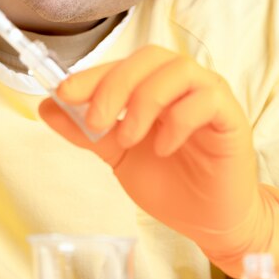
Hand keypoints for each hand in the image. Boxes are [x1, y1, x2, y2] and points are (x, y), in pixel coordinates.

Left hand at [40, 45, 275, 276]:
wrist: (207, 221)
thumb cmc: (168, 182)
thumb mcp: (118, 155)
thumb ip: (87, 131)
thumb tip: (47, 107)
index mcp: (153, 86)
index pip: (121, 65)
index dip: (91, 75)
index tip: (64, 93)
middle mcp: (181, 83)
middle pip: (149, 57)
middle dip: (115, 85)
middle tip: (96, 122)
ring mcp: (209, 95)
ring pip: (178, 70)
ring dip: (145, 101)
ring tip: (129, 138)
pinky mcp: (230, 116)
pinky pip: (206, 99)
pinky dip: (178, 120)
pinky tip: (163, 147)